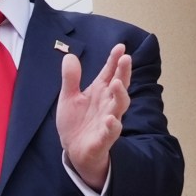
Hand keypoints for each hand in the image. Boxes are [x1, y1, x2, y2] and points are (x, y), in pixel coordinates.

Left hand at [57, 44, 132, 188]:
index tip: (120, 46)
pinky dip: (112, 126)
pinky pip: (110, 132)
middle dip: (123, 72)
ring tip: (116, 83)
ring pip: (119, 107)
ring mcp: (108, 120)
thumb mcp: (69, 97)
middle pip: (119, 86)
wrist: (74, 149)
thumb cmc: (76, 122)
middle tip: (126, 58)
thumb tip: (70, 56)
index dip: (115, 60)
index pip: (110, 72)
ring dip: (120, 95)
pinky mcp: (103, 138)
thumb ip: (71, 78)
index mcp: (100, 91)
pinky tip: (111, 119)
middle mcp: (108, 103)